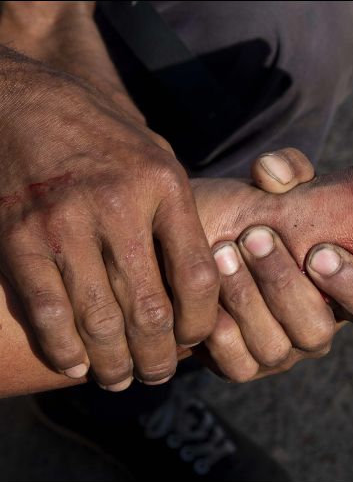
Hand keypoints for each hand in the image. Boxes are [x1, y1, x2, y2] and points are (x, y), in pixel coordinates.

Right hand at [0, 48, 218, 388]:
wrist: (28, 104)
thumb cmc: (108, 141)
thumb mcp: (160, 161)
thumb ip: (182, 218)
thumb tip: (203, 287)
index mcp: (164, 186)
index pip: (197, 277)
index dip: (202, 323)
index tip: (197, 339)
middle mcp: (118, 206)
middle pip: (150, 310)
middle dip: (158, 357)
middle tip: (158, 374)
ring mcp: (65, 223)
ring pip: (99, 321)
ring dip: (113, 364)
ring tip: (121, 378)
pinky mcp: (20, 237)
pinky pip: (47, 311)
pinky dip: (63, 348)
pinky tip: (76, 364)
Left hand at [198, 149, 352, 382]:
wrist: (188, 244)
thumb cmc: (242, 216)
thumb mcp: (268, 188)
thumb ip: (287, 171)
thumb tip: (275, 173)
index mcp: (344, 290)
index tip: (319, 251)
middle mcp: (318, 326)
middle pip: (317, 331)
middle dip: (284, 284)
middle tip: (255, 237)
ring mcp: (281, 352)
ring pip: (276, 348)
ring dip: (247, 298)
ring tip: (222, 253)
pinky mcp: (241, 366)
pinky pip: (238, 364)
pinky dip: (220, 330)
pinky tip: (205, 297)